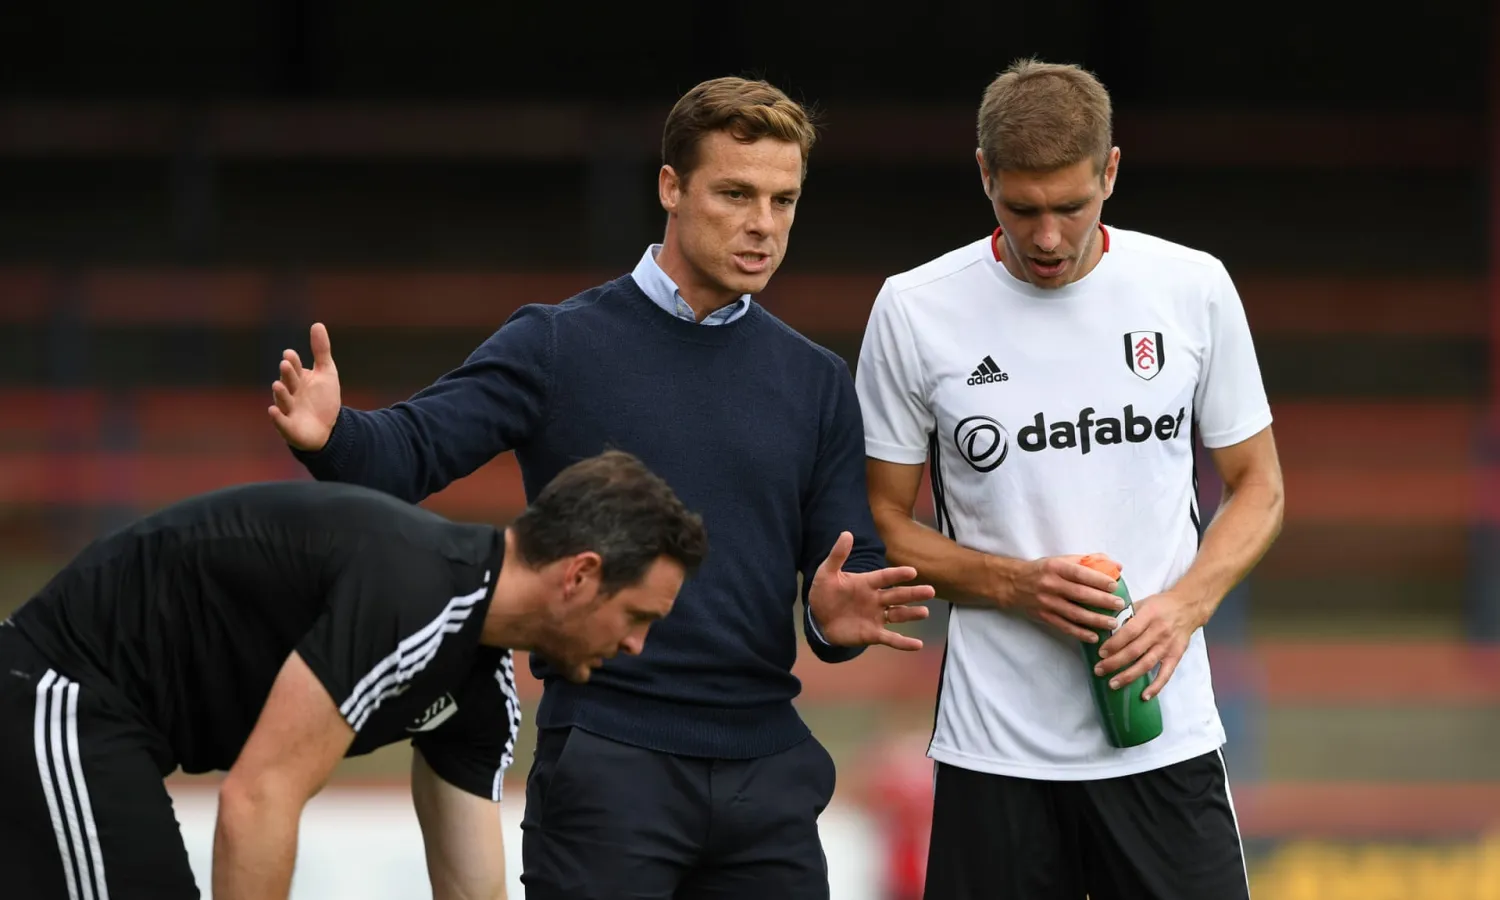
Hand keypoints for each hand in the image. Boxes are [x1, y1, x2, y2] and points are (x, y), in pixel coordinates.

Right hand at [268, 323, 342, 451]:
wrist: (328, 429)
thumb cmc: (323, 399)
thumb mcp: (326, 373)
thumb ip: (321, 350)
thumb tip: (317, 324)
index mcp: (298, 379)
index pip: (294, 368)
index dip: (293, 362)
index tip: (290, 354)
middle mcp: (290, 393)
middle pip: (288, 382)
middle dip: (288, 374)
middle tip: (286, 364)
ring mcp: (289, 410)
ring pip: (283, 400)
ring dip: (281, 393)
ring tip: (278, 384)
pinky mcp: (289, 427)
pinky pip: (281, 422)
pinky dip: (276, 417)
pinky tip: (272, 410)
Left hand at [808, 532, 934, 650]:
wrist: (818, 618)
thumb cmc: (824, 593)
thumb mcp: (827, 573)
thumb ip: (837, 555)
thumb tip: (847, 533)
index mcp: (867, 583)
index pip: (885, 577)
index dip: (897, 574)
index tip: (912, 572)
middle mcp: (875, 599)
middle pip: (897, 595)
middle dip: (913, 594)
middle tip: (931, 591)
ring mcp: (876, 617)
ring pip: (898, 614)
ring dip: (911, 614)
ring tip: (924, 612)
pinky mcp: (872, 634)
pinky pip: (891, 638)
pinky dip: (904, 643)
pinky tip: (918, 645)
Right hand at [999, 555, 1125, 642]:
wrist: (1012, 584)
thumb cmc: (1042, 570)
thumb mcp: (1060, 560)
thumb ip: (1089, 561)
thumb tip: (1117, 566)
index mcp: (1056, 567)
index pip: (1080, 573)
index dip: (1098, 580)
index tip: (1114, 585)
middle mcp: (1051, 585)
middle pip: (1080, 594)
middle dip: (1102, 600)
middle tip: (1119, 605)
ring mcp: (1047, 602)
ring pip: (1074, 613)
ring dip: (1095, 620)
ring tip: (1112, 623)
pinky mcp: (1044, 616)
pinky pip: (1064, 626)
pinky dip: (1080, 633)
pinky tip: (1094, 636)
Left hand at [1093, 591, 1203, 699]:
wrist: (1188, 607)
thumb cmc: (1160, 605)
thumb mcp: (1142, 603)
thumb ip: (1126, 615)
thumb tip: (1105, 628)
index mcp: (1149, 615)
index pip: (1129, 632)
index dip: (1114, 644)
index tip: (1100, 652)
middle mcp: (1159, 632)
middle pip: (1134, 651)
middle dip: (1114, 662)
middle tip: (1099, 670)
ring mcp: (1168, 646)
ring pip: (1146, 664)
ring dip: (1128, 676)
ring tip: (1113, 684)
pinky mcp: (1176, 656)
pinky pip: (1166, 674)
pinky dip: (1156, 686)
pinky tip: (1144, 696)